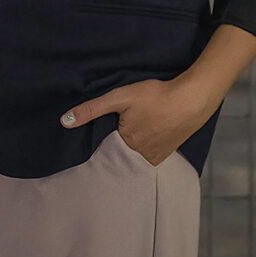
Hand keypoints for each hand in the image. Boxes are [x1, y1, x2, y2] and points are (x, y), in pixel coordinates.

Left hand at [58, 75, 216, 165]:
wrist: (191, 100)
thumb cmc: (155, 96)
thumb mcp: (119, 97)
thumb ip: (92, 109)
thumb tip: (64, 122)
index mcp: (125, 147)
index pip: (103, 149)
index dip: (100, 138)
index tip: (101, 129)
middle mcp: (139, 159)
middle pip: (119, 153)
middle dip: (114, 143)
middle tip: (117, 125)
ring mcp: (155, 158)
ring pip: (133, 155)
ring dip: (130, 145)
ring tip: (131, 128)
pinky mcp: (166, 154)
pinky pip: (147, 155)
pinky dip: (143, 146)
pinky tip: (145, 132)